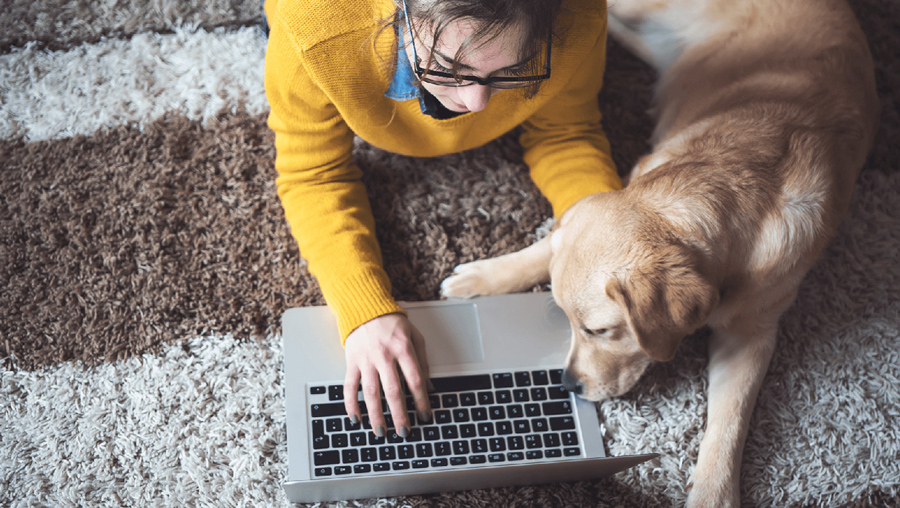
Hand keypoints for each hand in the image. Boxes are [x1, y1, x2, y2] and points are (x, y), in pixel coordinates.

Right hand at [343, 313, 431, 437]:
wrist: (365, 308)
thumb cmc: (392, 323)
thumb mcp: (415, 336)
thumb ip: (423, 361)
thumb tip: (429, 387)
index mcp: (403, 348)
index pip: (415, 380)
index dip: (421, 401)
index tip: (424, 416)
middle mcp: (384, 355)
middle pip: (393, 391)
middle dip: (399, 414)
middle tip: (404, 432)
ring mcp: (366, 359)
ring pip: (371, 392)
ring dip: (376, 415)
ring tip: (381, 431)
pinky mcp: (352, 361)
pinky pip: (350, 386)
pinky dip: (351, 404)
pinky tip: (356, 418)